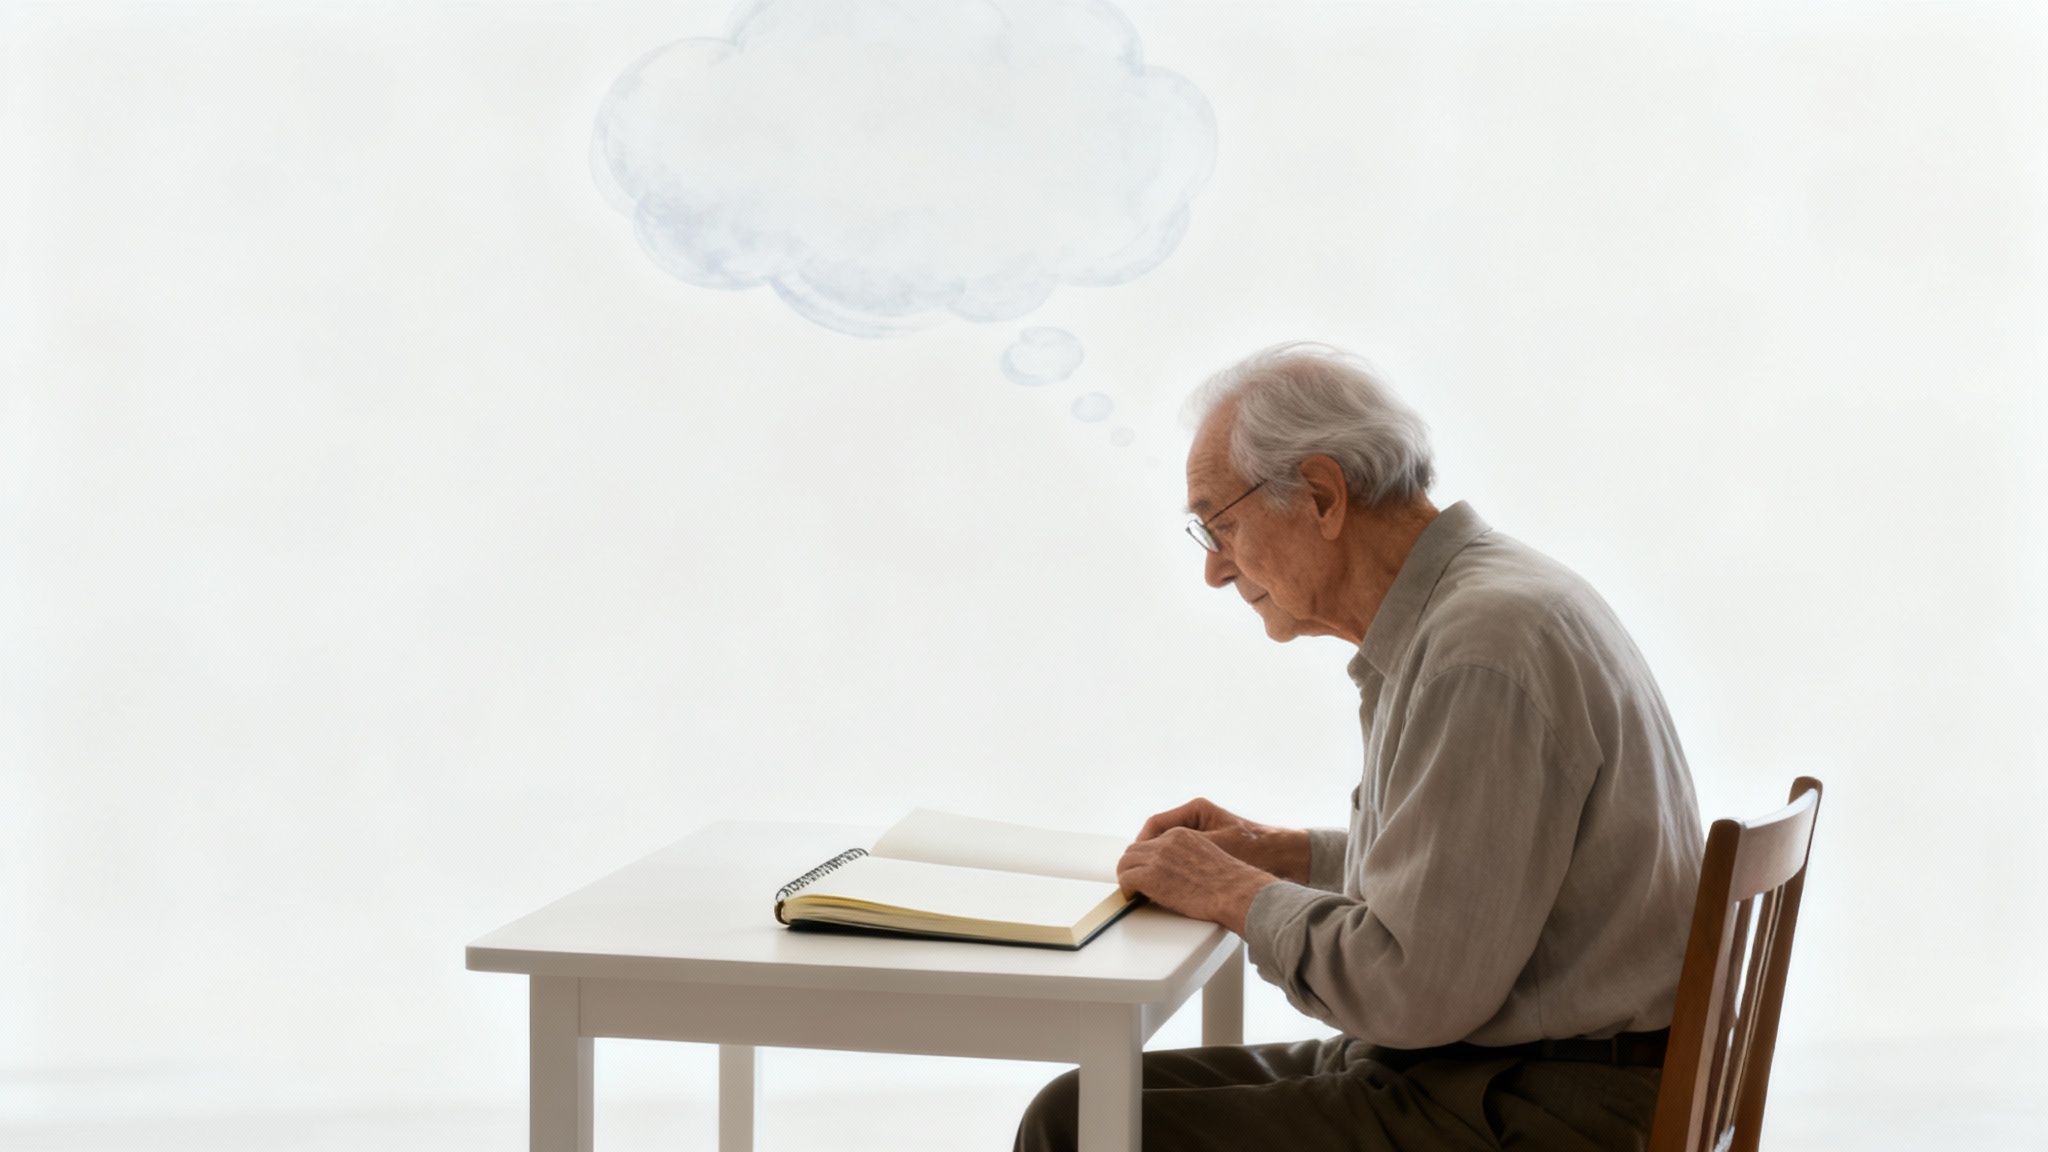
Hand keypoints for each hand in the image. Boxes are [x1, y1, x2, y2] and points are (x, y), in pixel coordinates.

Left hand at [1117, 827, 1274, 934]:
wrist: (1235, 892)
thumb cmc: (1231, 882)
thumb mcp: (1211, 854)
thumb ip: (1190, 854)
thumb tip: (1180, 870)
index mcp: (1181, 835)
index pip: (1151, 840)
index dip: (1146, 857)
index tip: (1145, 868)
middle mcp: (1167, 841)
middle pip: (1134, 849)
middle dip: (1133, 866)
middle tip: (1135, 882)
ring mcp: (1158, 858)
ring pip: (1126, 863)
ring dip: (1128, 877)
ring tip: (1133, 891)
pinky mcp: (1151, 876)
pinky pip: (1126, 879)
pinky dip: (1126, 889)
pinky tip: (1133, 897)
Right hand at [1137, 797, 1309, 884]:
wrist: (1287, 857)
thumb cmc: (1257, 849)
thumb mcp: (1217, 848)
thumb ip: (1185, 851)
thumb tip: (1155, 863)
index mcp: (1197, 811)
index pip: (1155, 824)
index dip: (1141, 845)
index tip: (1132, 863)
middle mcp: (1198, 820)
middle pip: (1158, 836)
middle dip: (1145, 857)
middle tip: (1135, 875)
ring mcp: (1203, 834)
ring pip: (1167, 848)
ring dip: (1158, 864)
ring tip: (1150, 882)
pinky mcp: (1210, 849)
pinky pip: (1181, 857)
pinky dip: (1172, 869)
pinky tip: (1171, 884)